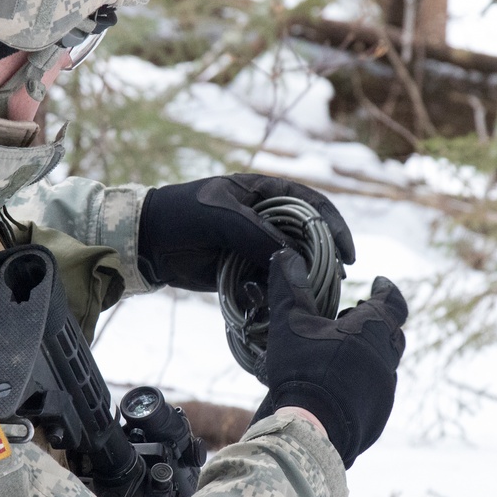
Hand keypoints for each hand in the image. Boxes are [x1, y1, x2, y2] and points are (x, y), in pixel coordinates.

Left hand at [137, 173, 354, 290]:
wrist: (148, 240)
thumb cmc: (183, 214)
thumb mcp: (221, 216)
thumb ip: (256, 233)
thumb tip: (291, 256)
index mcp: (266, 193)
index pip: (313, 205)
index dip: (334, 226)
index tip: (347, 252)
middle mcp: (267, 218)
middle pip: (308, 239)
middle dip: (322, 261)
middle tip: (333, 283)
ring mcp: (256, 245)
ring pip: (290, 264)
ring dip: (298, 282)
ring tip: (306, 299)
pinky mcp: (244, 269)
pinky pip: (268, 282)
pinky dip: (272, 294)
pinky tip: (268, 304)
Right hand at [251, 248, 406, 467]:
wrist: (312, 429)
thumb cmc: (303, 370)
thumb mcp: (290, 323)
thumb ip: (289, 287)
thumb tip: (285, 254)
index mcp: (373, 330)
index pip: (394, 301)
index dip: (386, 289)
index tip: (378, 282)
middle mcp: (387, 357)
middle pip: (392, 331)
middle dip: (375, 321)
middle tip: (351, 318)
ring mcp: (386, 389)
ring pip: (385, 361)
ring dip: (369, 352)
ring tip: (341, 352)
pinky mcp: (379, 413)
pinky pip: (377, 389)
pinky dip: (364, 380)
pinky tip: (339, 384)